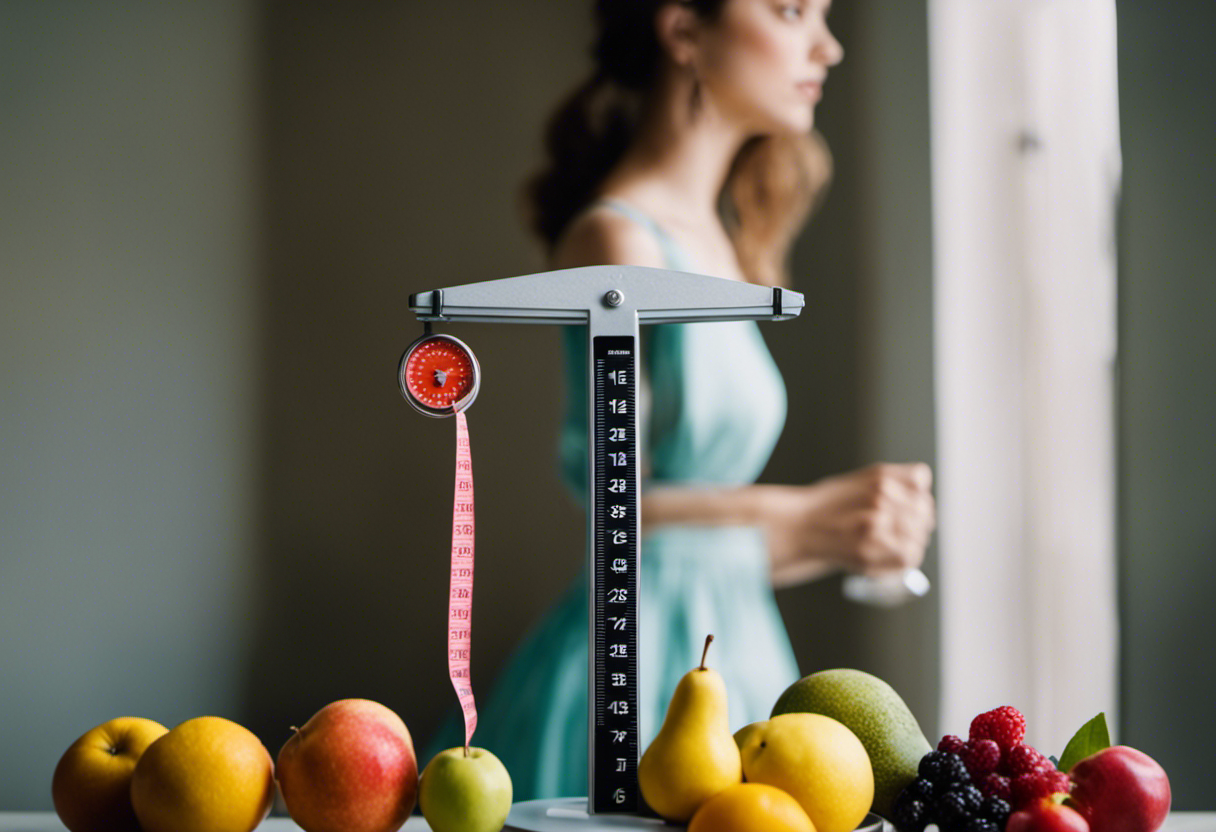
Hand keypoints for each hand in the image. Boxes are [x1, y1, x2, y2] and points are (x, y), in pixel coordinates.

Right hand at [764, 463, 935, 585]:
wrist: (799, 527)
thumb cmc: (829, 506)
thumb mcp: (860, 480)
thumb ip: (895, 481)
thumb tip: (925, 497)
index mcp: (880, 475)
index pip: (921, 482)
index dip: (917, 496)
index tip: (909, 506)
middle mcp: (880, 495)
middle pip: (924, 510)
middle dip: (919, 522)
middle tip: (902, 531)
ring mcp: (875, 523)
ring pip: (919, 536)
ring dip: (912, 543)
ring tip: (893, 546)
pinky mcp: (870, 549)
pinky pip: (909, 557)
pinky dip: (904, 560)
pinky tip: (890, 557)